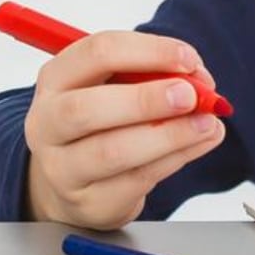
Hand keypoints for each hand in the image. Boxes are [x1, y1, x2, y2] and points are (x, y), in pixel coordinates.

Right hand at [20, 30, 227, 229]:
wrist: (69, 182)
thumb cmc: (97, 122)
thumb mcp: (112, 87)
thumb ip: (150, 77)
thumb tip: (199, 81)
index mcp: (55, 78)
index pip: (97, 53)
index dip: (148, 52)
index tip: (188, 59)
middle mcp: (48, 122)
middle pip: (88, 109)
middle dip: (146, 99)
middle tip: (191, 96)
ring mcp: (62, 168)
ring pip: (113, 152)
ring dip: (169, 135)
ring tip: (206, 124)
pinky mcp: (89, 202)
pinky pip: (136, 180)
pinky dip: (174, 159)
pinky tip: (197, 144)